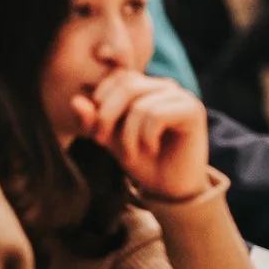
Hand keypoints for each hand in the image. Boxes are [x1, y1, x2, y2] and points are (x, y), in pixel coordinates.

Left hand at [73, 72, 209, 201]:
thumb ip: (95, 121)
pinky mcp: (193, 110)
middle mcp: (165, 86)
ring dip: (128, 135)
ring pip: (141, 104)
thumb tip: (75, 101)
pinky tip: (152, 149)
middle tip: (104, 142)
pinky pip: (157, 115)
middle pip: (127, 86)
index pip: (117, 78)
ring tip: (131, 154)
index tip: (98, 133)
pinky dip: (146, 137)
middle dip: (107, 116)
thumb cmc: (144, 162)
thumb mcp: (112, 140)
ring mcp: (181, 96)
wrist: (172, 189)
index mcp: (147, 87)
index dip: (100, 102)